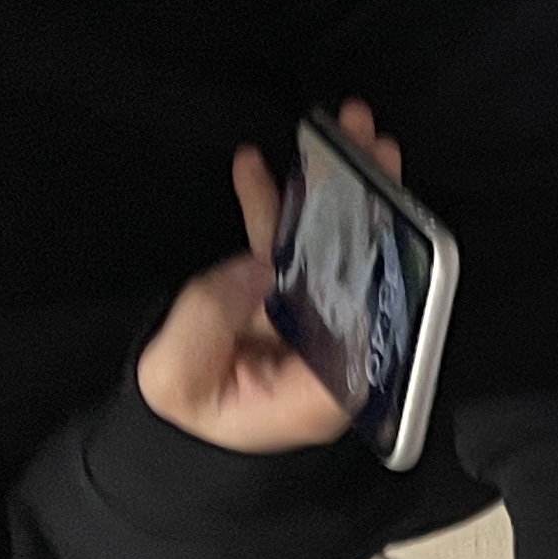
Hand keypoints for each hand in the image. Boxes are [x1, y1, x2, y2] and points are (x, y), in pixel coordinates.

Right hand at [134, 102, 400, 453]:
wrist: (172, 425)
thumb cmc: (184, 414)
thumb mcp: (177, 378)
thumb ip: (211, 320)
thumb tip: (257, 262)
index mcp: (326, 385)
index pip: (375, 319)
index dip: (384, 262)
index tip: (385, 209)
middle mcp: (335, 348)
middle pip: (366, 270)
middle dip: (374, 204)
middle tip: (375, 146)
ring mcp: (313, 318)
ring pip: (333, 247)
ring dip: (335, 189)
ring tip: (344, 133)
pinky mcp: (286, 298)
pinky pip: (287, 246)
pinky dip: (274, 203)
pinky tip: (259, 164)